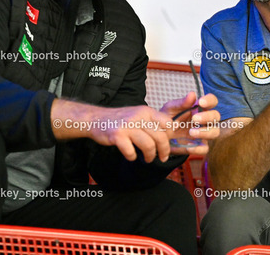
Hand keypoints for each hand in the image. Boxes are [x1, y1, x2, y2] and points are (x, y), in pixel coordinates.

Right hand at [50, 99, 172, 162]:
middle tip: (162, 157)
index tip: (167, 143)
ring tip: (148, 159)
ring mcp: (128, 126)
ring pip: (149, 145)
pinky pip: (131, 152)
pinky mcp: (117, 135)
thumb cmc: (121, 120)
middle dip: (164, 150)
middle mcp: (139, 117)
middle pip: (160, 137)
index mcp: (147, 111)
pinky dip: (132, 157)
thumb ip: (153, 122)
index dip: (170, 136)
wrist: (97, 118)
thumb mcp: (139, 114)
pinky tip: (131, 156)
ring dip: (150, 156)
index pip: (168, 123)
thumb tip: (172, 133)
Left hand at [161, 92, 220, 155]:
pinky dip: (198, 148)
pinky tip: (188, 146)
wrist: (159, 135)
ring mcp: (203, 133)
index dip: (210, 100)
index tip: (201, 102)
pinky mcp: (198, 146)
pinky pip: (205, 149)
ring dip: (205, 132)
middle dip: (207, 117)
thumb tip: (192, 94)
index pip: (212, 101)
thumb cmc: (167, 118)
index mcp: (199, 108)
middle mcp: (205, 120)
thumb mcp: (170, 109)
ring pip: (215, 132)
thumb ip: (181, 103)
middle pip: (216, 117)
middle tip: (195, 118)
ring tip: (191, 132)